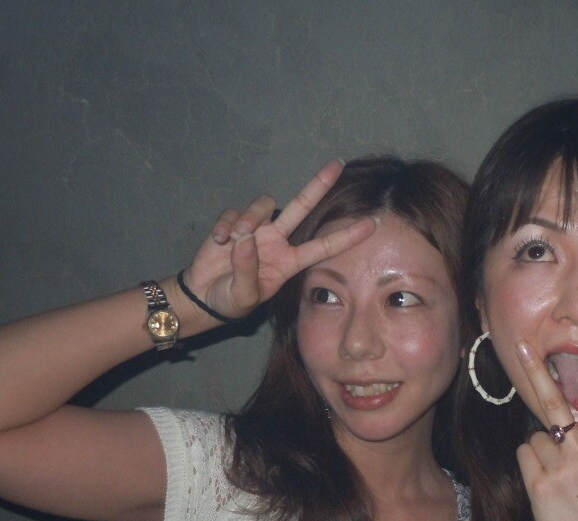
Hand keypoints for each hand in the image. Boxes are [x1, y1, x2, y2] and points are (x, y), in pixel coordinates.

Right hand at [181, 160, 375, 319]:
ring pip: (264, 206)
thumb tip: (245, 241)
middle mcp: (277, 241)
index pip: (323, 246)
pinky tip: (219, 242)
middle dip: (318, 185)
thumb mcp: (244, 296)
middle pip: (301, 206)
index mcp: (289, 262)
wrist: (205, 297)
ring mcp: (256, 229)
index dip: (347, 236)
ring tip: (235, 240)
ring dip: (249, 219)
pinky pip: (233, 213)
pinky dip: (226, 225)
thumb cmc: (231, 300)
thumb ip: (247, 271)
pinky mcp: (233, 223)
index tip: (372, 224)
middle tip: (338, 164)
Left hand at [514, 334, 577, 520]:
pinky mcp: (538, 484)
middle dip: (537, 370)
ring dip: (545, 448)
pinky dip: (533, 463)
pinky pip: (526, 454)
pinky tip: (547, 483)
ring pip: (538, 435)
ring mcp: (558, 467)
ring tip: (561, 475)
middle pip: (554, 401)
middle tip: (523, 344)